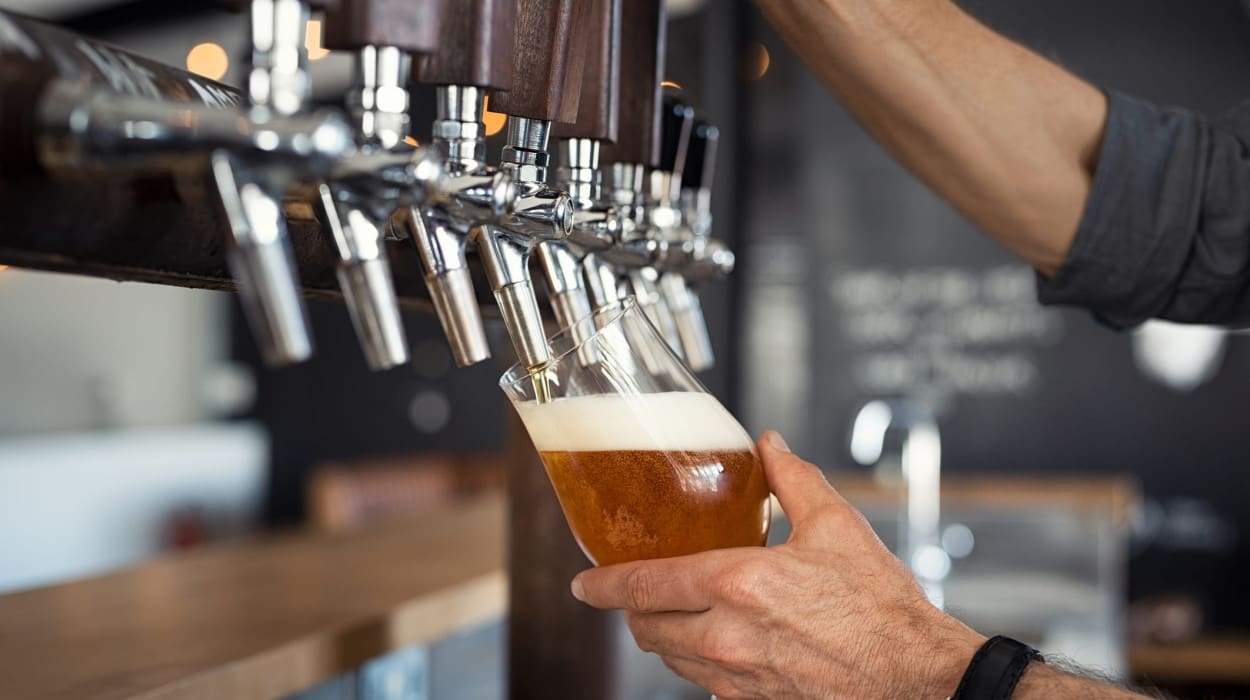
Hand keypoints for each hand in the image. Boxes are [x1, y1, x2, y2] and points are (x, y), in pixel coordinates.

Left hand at [571, 431, 984, 698]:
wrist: (917, 675)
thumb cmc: (882, 604)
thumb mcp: (837, 525)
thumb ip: (792, 479)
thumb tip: (768, 445)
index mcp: (740, 584)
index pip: (645, 585)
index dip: (604, 584)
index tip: (583, 583)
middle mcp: (728, 636)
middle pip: (648, 628)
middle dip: (632, 610)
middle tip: (635, 592)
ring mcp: (739, 678)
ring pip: (672, 660)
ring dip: (664, 635)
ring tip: (676, 613)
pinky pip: (705, 685)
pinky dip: (699, 663)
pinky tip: (720, 643)